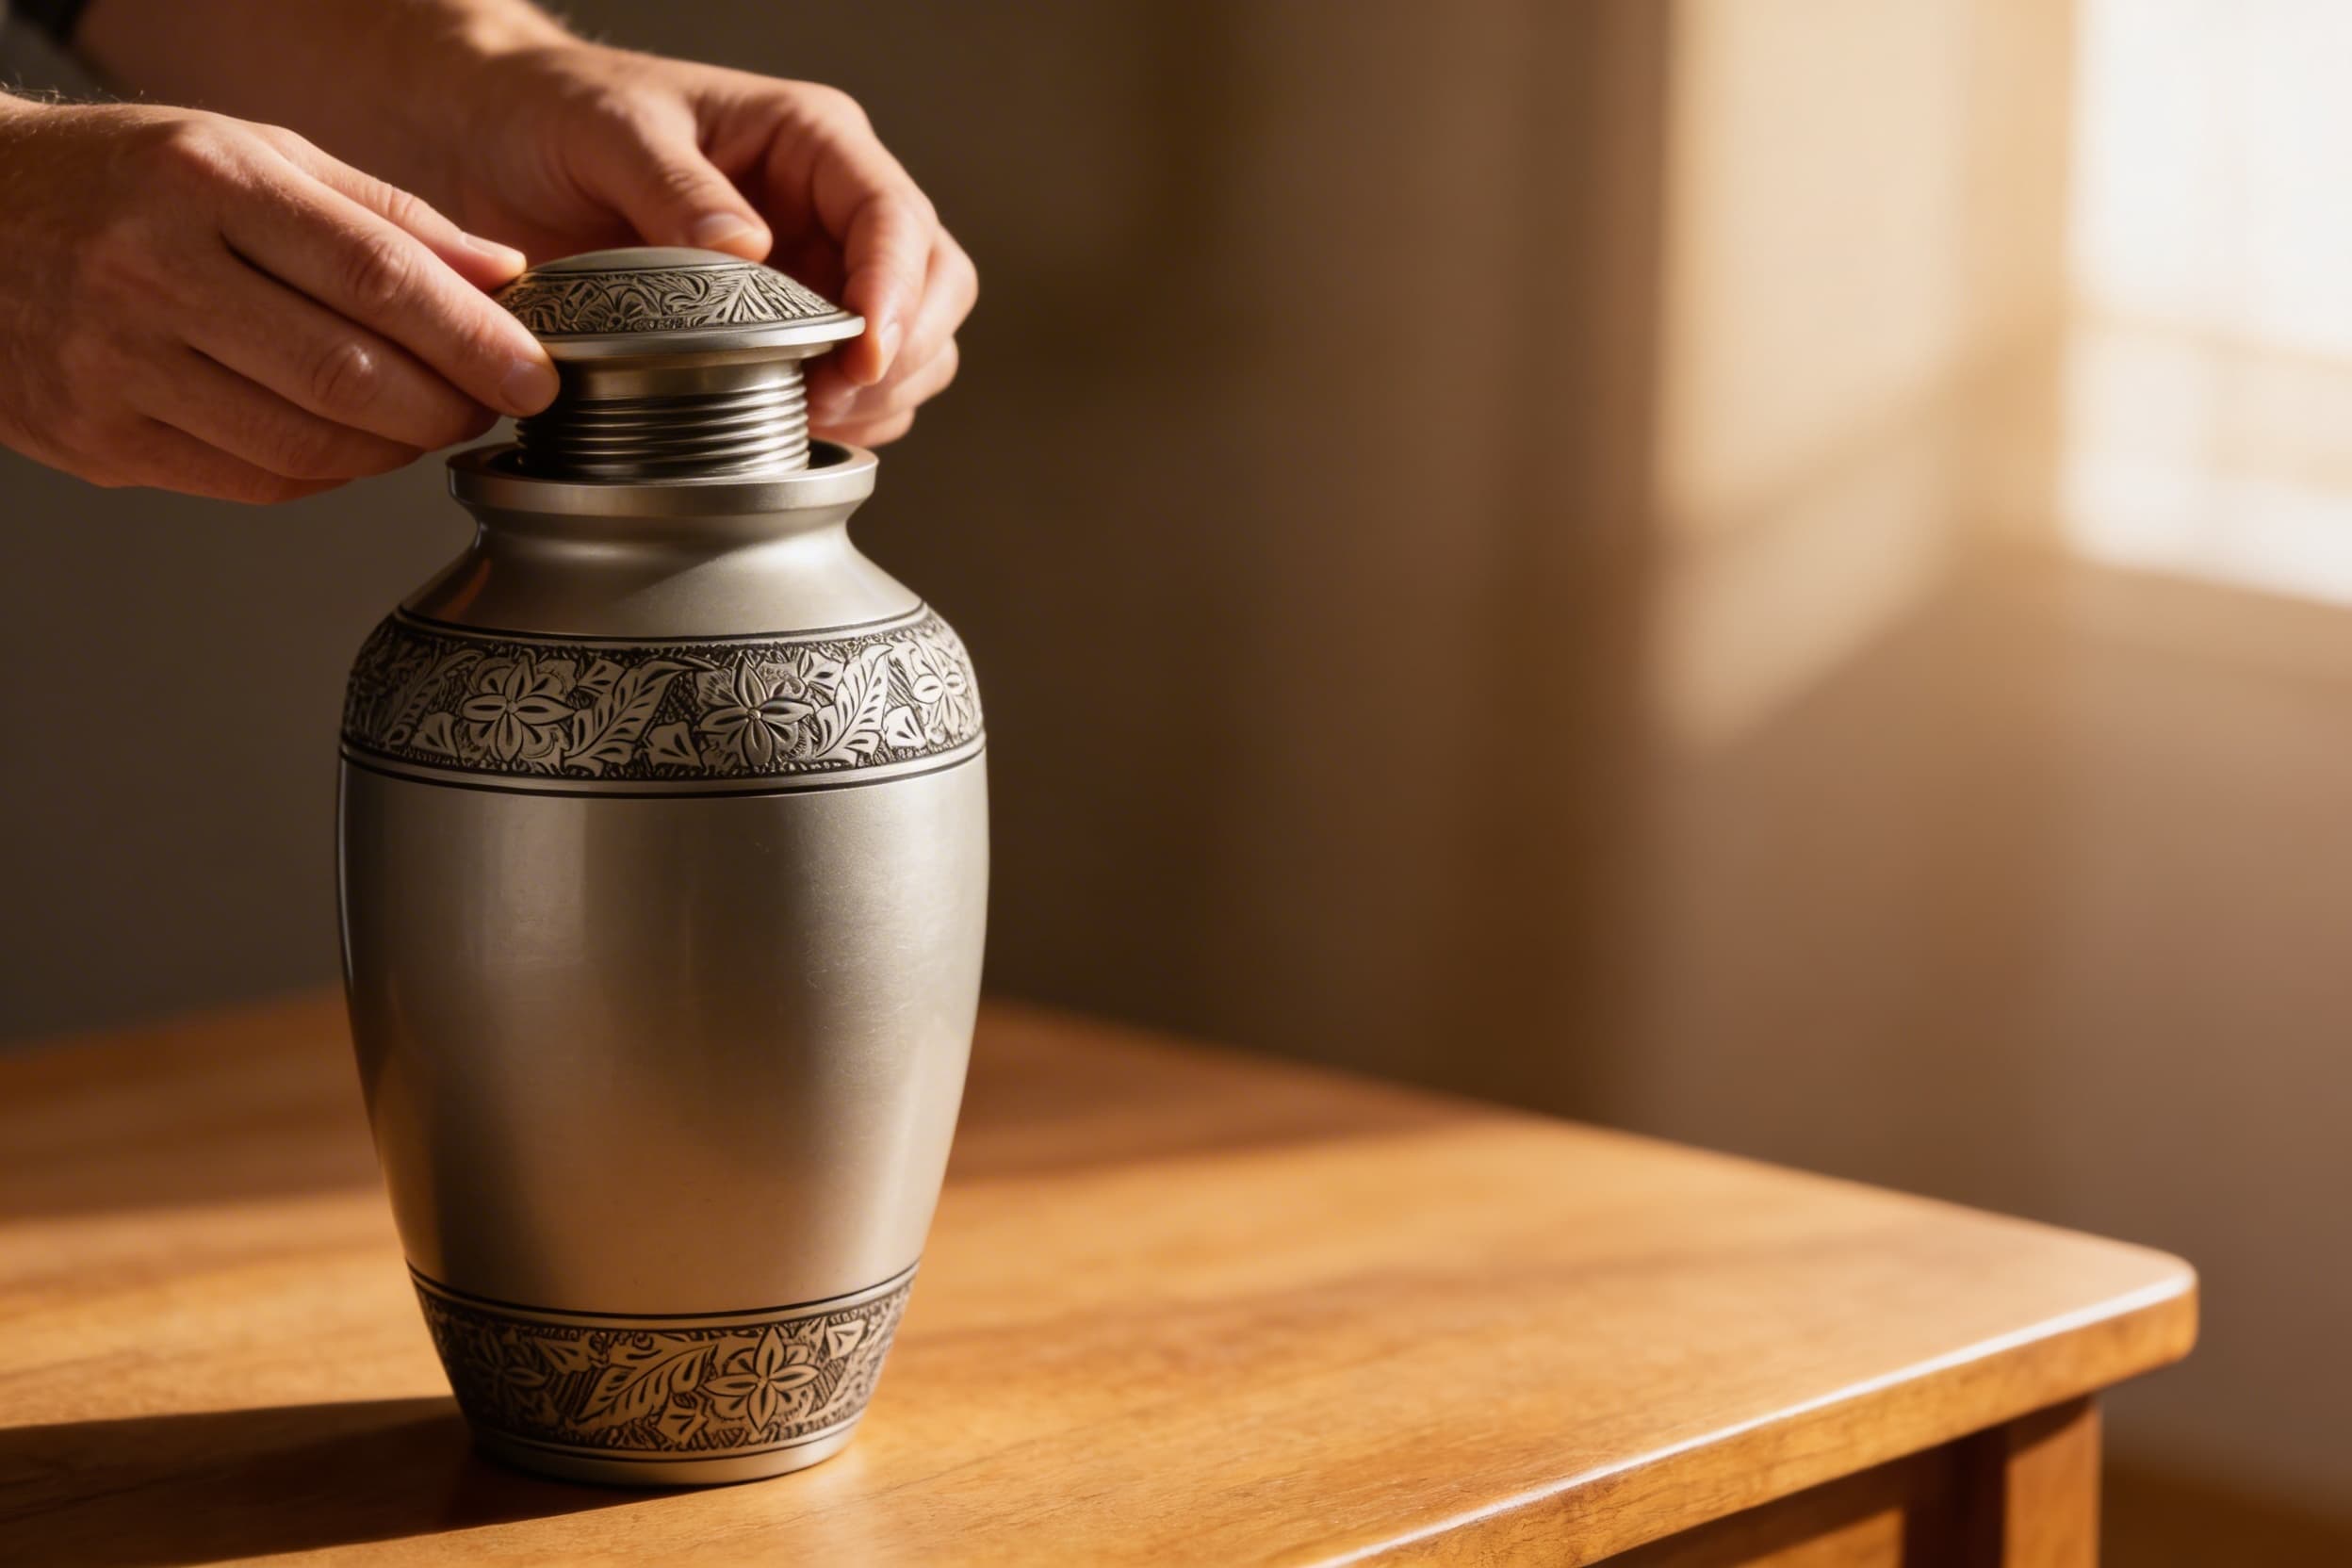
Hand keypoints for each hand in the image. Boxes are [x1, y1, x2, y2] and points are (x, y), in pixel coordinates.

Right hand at [0, 99, 555, 502]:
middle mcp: (153, 274)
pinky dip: (328, 474)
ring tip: (429, 420)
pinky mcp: (100, 440)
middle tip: (492, 403)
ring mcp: (117, 366)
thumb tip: (504, 274)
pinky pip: (254, 483)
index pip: (373, 276)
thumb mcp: (251, 153)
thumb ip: (383, 214)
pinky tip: (351, 442)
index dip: (471, 339)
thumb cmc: (122, 179)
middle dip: (448, 406)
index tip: (535, 373)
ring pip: (307, 447)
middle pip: (347, 376)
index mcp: (203, 184)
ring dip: (396, 450)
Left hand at [433, 44, 974, 446]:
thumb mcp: (606, 130)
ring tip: (808, 421)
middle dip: (904, 352)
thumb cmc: (550, 113)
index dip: (898, 293)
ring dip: (882, 396)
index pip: (896, 218)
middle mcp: (830, 206)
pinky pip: (857, 387)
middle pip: (937, 285)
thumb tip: (749, 249)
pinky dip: (849, 420)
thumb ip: (676, 186)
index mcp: (810, 140)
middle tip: (833, 401)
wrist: (490, 143)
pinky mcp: (790, 331)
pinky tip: (794, 431)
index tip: (864, 355)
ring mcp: (818, 272)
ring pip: (914, 344)